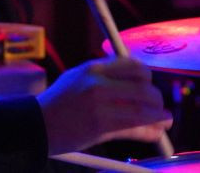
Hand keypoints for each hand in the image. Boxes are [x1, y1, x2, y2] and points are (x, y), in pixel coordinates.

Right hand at [36, 56, 171, 154]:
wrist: (35, 125)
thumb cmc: (57, 103)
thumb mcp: (77, 78)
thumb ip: (104, 76)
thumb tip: (135, 80)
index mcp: (93, 68)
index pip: (133, 67)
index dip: (146, 78)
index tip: (148, 86)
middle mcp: (98, 84)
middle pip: (144, 88)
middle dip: (156, 99)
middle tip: (159, 106)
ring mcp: (100, 106)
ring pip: (144, 110)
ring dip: (159, 116)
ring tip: (164, 120)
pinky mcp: (100, 127)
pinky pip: (135, 128)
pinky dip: (150, 131)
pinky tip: (155, 132)